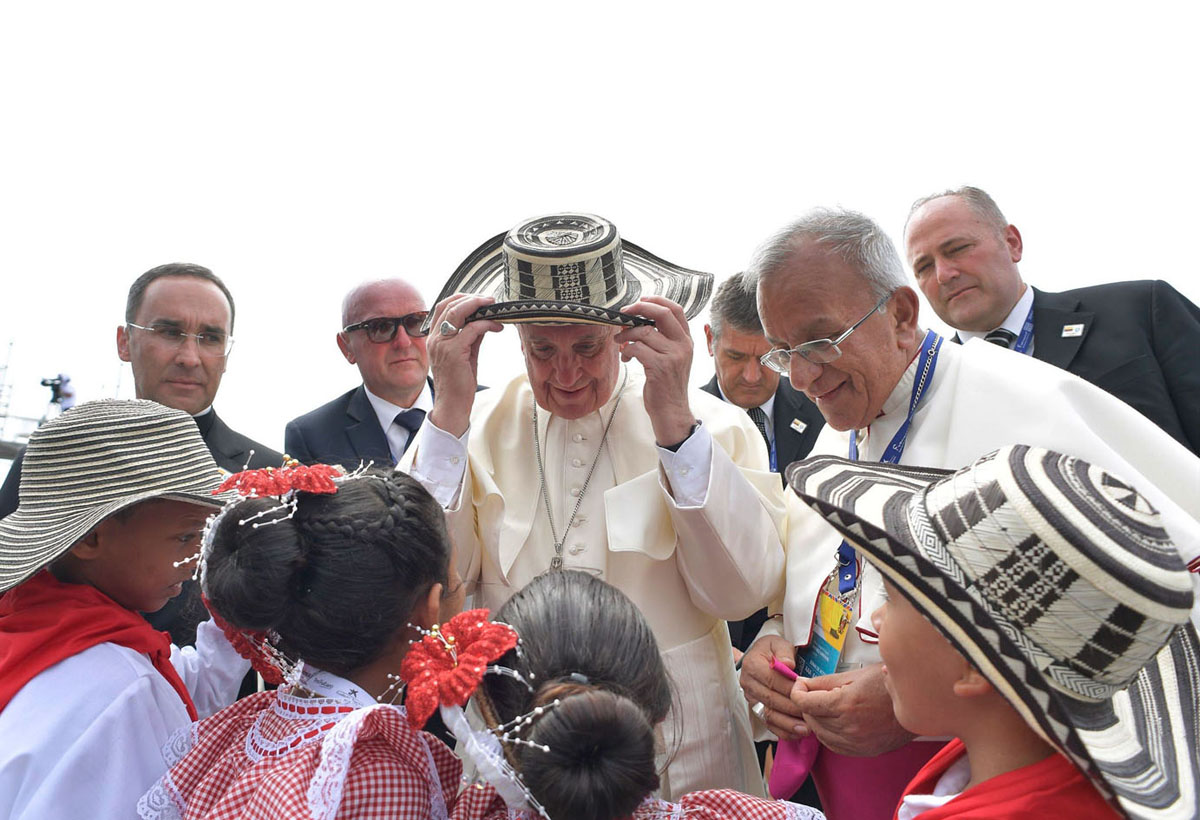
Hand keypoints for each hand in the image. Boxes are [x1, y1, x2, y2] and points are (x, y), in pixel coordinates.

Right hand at [425, 294, 502, 436]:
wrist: (452, 406)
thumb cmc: (458, 383)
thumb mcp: (465, 354)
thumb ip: (471, 336)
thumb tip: (484, 321)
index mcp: (434, 337)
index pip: (443, 307)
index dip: (461, 298)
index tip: (479, 298)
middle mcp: (435, 338)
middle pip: (449, 305)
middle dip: (471, 298)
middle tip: (489, 299)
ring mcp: (442, 344)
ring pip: (457, 312)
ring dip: (478, 305)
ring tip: (493, 306)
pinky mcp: (453, 352)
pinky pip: (471, 329)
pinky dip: (486, 323)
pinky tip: (497, 327)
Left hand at [615, 296, 694, 444]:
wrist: (671, 410)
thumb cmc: (667, 384)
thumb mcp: (671, 358)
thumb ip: (662, 339)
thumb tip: (637, 321)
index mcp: (687, 340)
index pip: (676, 309)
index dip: (657, 300)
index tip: (641, 300)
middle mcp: (683, 345)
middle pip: (662, 314)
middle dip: (639, 309)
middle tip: (624, 313)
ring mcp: (673, 356)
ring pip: (644, 332)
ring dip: (626, 335)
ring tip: (620, 342)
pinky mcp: (660, 367)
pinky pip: (637, 348)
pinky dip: (626, 350)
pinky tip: (626, 357)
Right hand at [739, 635, 807, 740]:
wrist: (761, 656)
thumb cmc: (772, 650)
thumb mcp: (778, 643)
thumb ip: (784, 652)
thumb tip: (788, 665)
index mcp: (752, 665)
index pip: (772, 680)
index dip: (790, 688)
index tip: (807, 694)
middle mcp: (748, 683)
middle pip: (771, 699)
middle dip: (792, 708)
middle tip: (811, 714)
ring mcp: (751, 698)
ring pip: (768, 715)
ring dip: (788, 723)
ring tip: (806, 728)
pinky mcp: (755, 709)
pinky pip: (768, 724)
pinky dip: (782, 730)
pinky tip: (797, 733)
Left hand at [788, 663, 913, 755]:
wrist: (918, 703)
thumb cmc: (889, 684)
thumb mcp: (855, 675)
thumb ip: (824, 681)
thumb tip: (803, 683)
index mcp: (846, 704)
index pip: (805, 703)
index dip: (797, 692)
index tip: (800, 686)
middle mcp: (850, 727)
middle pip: (811, 718)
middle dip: (807, 705)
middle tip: (811, 693)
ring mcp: (857, 742)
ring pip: (820, 734)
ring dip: (816, 720)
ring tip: (824, 706)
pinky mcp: (865, 751)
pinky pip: (835, 746)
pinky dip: (828, 735)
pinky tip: (833, 722)